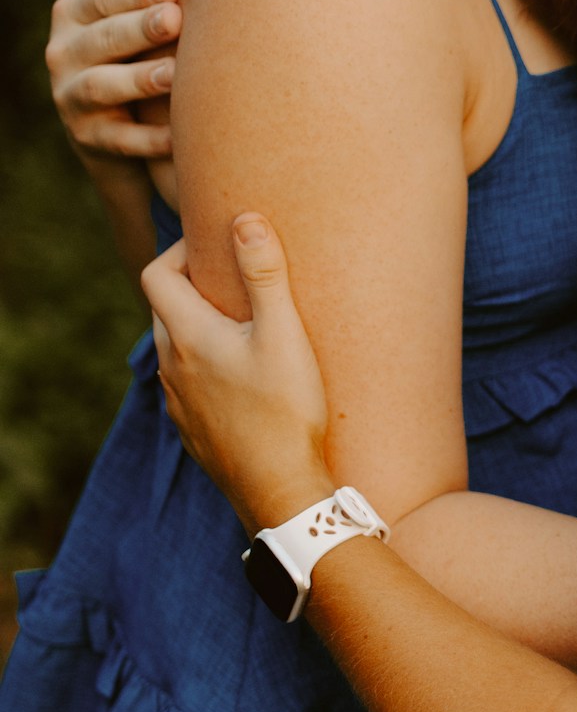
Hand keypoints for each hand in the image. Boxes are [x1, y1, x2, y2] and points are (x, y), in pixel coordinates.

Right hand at [47, 0, 179, 162]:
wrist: (121, 123)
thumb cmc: (136, 46)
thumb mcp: (124, 11)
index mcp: (75, 12)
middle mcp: (64, 51)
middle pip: (101, 38)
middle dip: (138, 28)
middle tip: (176, 19)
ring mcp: (71, 96)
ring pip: (102, 86)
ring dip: (139, 79)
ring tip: (176, 74)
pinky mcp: (87, 138)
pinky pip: (118, 139)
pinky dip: (147, 138)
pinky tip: (179, 136)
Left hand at [142, 215, 333, 533]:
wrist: (280, 492)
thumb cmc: (285, 412)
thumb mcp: (284, 335)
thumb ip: (264, 275)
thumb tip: (245, 219)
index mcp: (187, 336)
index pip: (156, 274)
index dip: (180, 251)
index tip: (218, 246)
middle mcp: (171, 367)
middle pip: (164, 309)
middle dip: (193, 285)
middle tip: (236, 279)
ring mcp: (179, 402)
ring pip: (175, 348)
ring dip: (199, 327)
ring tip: (244, 325)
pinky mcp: (193, 429)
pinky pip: (187, 383)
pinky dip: (206, 365)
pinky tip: (245, 376)